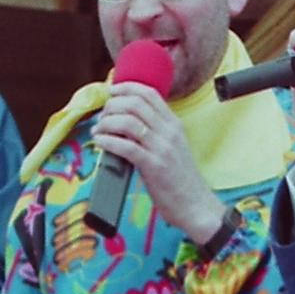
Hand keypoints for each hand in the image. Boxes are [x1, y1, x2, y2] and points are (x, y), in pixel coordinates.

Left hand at [92, 83, 225, 244]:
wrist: (196, 205)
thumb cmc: (181, 180)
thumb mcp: (173, 148)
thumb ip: (155, 134)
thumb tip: (126, 125)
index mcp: (174, 125)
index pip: (150, 93)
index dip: (126, 87)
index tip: (111, 91)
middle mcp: (169, 132)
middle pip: (135, 103)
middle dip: (112, 105)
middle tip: (102, 117)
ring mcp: (162, 148)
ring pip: (128, 121)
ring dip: (106, 123)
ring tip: (98, 131)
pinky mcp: (153, 166)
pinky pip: (125, 146)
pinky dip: (107, 141)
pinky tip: (99, 142)